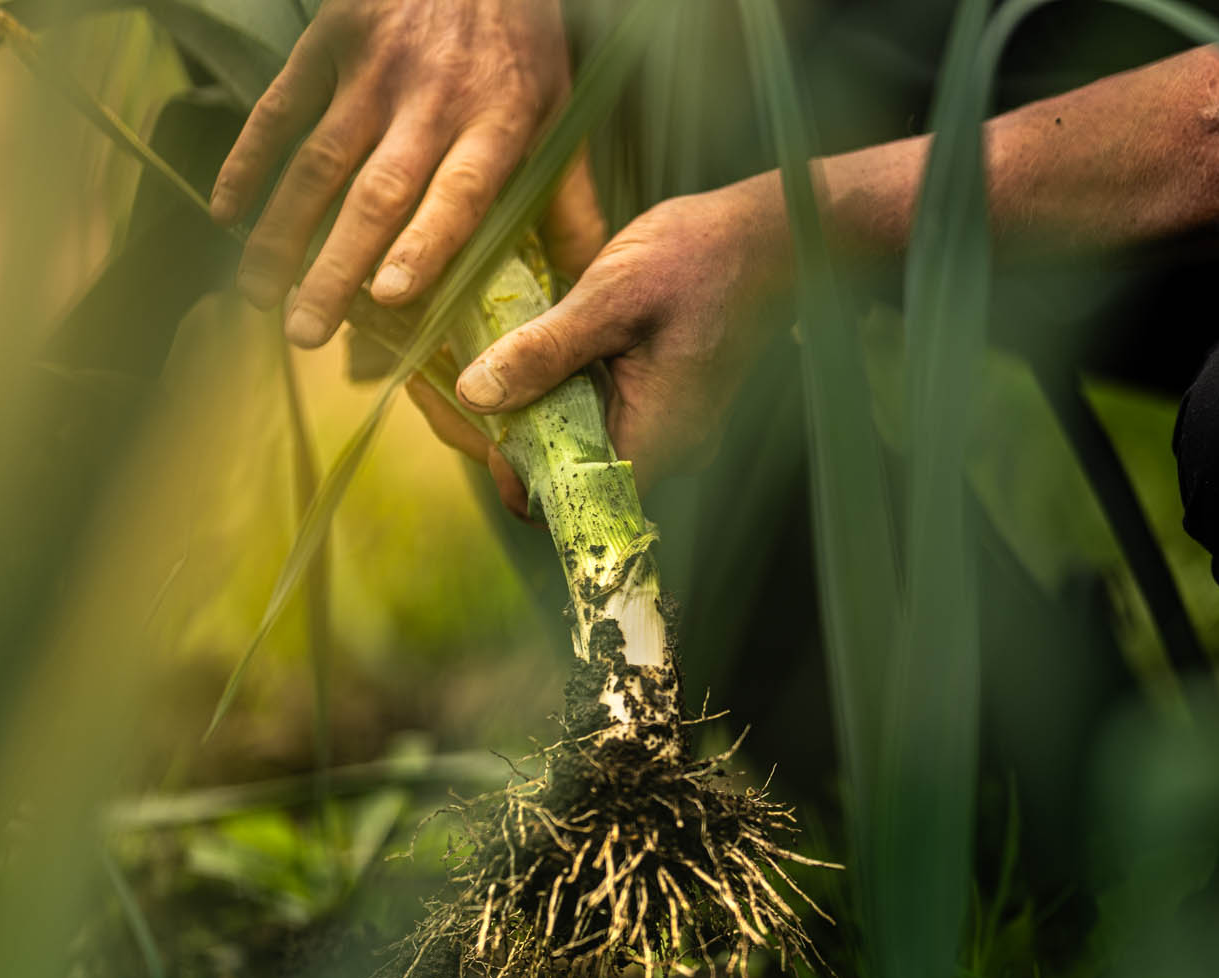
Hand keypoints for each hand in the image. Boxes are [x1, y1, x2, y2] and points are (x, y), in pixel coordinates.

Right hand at [211, 0, 605, 348]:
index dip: (423, 243)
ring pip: (319, 161)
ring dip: (283, 232)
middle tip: (305, 333)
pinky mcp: (330, 40)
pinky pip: (279, 108)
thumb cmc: (519, 45)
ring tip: (260, 295)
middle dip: (335, 268)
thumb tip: (587, 284)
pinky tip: (227, 212)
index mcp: (499, 122)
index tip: (389, 297)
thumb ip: (568, 203)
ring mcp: (375, 68)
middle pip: (376, 193)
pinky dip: (247, 160)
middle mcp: (433, 98)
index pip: (458, 192)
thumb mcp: (558, 114)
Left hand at [412, 178, 791, 516]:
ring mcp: (663, 426)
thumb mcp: (612, 294)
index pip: (561, 503)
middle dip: (496, 435)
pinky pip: (593, 414)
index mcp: (655, 436)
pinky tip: (514, 351)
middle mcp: (662, 447)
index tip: (460, 413)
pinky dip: (550, 389)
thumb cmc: (705, 257)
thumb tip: (475, 395)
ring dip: (519, 409)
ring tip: (462, 361)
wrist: (779, 234)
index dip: (503, 471)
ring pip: (571, 443)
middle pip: (558, 476)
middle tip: (439, 379)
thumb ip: (545, 350)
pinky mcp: (661, 401)